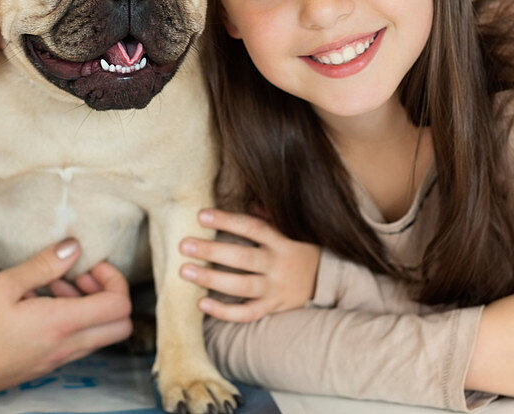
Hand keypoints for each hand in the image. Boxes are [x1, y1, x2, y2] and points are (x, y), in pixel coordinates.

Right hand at [0, 239, 132, 405]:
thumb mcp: (3, 286)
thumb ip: (43, 265)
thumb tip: (73, 248)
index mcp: (60, 325)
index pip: (119, 306)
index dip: (113, 279)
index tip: (89, 264)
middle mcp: (66, 348)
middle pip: (119, 326)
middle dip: (109, 294)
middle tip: (79, 275)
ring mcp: (56, 361)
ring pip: (99, 335)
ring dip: (88, 307)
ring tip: (53, 285)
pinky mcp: (44, 366)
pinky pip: (76, 344)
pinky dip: (71, 321)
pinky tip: (39, 305)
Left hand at [178, 208, 320, 321]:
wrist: (328, 280)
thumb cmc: (302, 247)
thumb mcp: (293, 228)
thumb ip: (270, 215)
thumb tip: (248, 200)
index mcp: (283, 240)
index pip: (252, 227)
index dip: (227, 220)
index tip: (201, 215)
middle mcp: (279, 265)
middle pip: (242, 258)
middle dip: (211, 251)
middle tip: (184, 245)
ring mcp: (277, 289)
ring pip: (241, 286)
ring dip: (211, 278)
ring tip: (185, 271)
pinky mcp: (274, 308)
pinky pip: (248, 313)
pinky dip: (224, 312)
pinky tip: (201, 303)